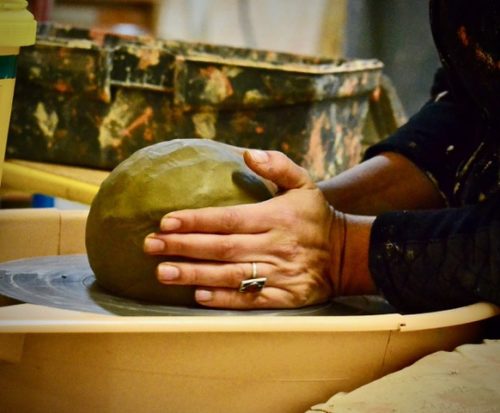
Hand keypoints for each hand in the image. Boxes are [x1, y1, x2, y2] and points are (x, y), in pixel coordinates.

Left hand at [143, 149, 343, 308]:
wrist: (348, 253)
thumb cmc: (317, 216)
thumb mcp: (304, 183)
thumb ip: (277, 165)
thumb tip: (248, 153)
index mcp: (276, 217)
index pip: (228, 218)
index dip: (195, 220)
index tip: (165, 221)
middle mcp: (275, 246)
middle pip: (221, 248)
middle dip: (183, 247)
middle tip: (150, 246)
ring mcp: (280, 274)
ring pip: (230, 275)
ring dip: (194, 275)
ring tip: (163, 273)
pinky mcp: (285, 297)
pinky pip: (250, 300)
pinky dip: (224, 299)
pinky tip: (198, 296)